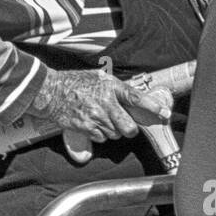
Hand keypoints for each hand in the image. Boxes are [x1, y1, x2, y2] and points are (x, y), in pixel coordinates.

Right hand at [28, 69, 170, 144]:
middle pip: (128, 127)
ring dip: (113, 131)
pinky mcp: (85, 128)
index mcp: (111, 87)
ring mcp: (95, 117)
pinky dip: (100, 135)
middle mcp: (105, 103)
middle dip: (129, 129)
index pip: (136, 98)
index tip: (165, 114)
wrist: (50, 91)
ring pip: (115, 135)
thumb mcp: (99, 77)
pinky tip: (92, 124)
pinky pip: (101, 138)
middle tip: (125, 125)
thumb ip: (116, 88)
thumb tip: (134, 98)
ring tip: (102, 119)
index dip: (153, 107)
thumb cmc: (75, 82)